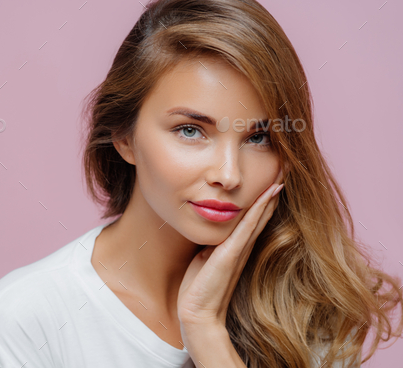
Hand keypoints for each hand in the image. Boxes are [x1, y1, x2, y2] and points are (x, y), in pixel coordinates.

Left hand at [177, 169, 283, 328]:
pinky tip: (268, 194)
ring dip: (270, 196)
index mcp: (237, 246)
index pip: (254, 218)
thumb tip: (210, 230)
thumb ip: (211, 245)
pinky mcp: (232, 254)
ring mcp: (239, 249)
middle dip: (272, 192)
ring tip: (282, 175)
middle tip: (285, 169)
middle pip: (262, 214)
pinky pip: (248, 227)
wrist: (197, 312)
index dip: (263, 199)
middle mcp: (243, 246)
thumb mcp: (204, 257)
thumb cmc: (199, 287)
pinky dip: (259, 209)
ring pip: (259, 216)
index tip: (272, 179)